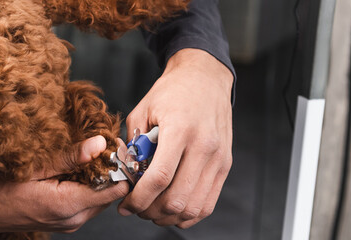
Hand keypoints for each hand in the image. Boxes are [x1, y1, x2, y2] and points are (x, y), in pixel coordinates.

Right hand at [0, 135, 128, 232]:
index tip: (112, 145)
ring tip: (84, 154)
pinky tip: (71, 168)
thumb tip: (99, 144)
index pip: (114, 189)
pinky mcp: (61, 221)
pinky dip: (84, 185)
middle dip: (108, 169)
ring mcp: (67, 223)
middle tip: (100, 143)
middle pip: (109, 193)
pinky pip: (84, 202)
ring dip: (96, 177)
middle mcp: (72, 219)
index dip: (117, 165)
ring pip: (98, 198)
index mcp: (67, 206)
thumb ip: (68, 158)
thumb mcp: (30, 167)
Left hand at [118, 48, 232, 227]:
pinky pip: (208, 203)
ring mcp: (218, 158)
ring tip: (152, 211)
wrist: (205, 78)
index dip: (139, 198)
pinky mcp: (225, 165)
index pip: (160, 177)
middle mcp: (204, 146)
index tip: (125, 205)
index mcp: (180, 130)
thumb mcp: (142, 110)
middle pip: (178, 198)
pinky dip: (188, 215)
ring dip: (169, 217)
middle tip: (136, 209)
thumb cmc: (171, 92)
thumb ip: (132, 144)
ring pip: (194, 207)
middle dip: (151, 211)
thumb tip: (125, 176)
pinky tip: (172, 210)